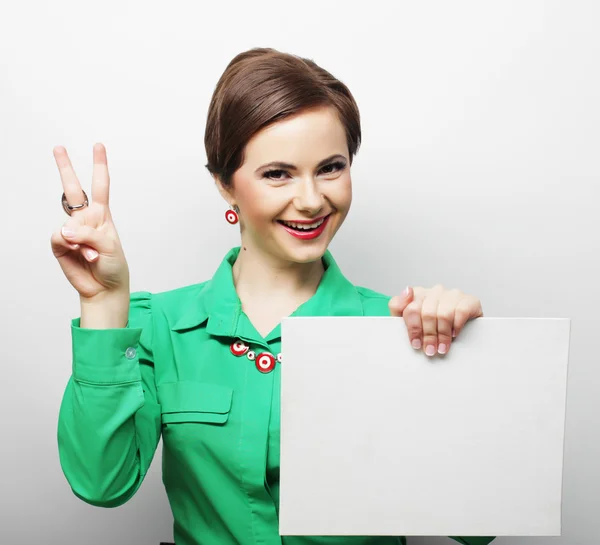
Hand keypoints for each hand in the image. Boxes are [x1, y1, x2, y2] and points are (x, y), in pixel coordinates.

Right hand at [50, 143, 129, 300]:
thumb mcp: (110, 247)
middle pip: (72, 190)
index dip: (99, 166)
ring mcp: (71, 232)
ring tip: (92, 255)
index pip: (100, 186)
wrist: (104, 288)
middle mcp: (85, 220)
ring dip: (81, 240)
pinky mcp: (60, 246)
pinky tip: (79, 254)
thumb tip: (64, 230)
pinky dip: (69, 246)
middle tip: (58, 147)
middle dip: (65, 168)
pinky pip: (59, 238)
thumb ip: (89, 234)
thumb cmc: (113, 266)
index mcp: (102, 216)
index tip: (98, 146)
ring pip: (67, 222)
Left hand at [388, 285, 483, 356]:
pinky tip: (455, 334)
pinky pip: (461, 312)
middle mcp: (435, 291)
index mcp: (418, 294)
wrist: (462, 330)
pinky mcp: (469, 300)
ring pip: (443, 314)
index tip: (415, 343)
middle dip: (428, 335)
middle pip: (427, 313)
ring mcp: (452, 295)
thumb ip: (399, 306)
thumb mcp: (408, 320)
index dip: (413, 329)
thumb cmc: (430, 326)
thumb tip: (407, 290)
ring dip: (442, 335)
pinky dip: (457, 325)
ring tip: (442, 348)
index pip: (410, 308)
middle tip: (430, 350)